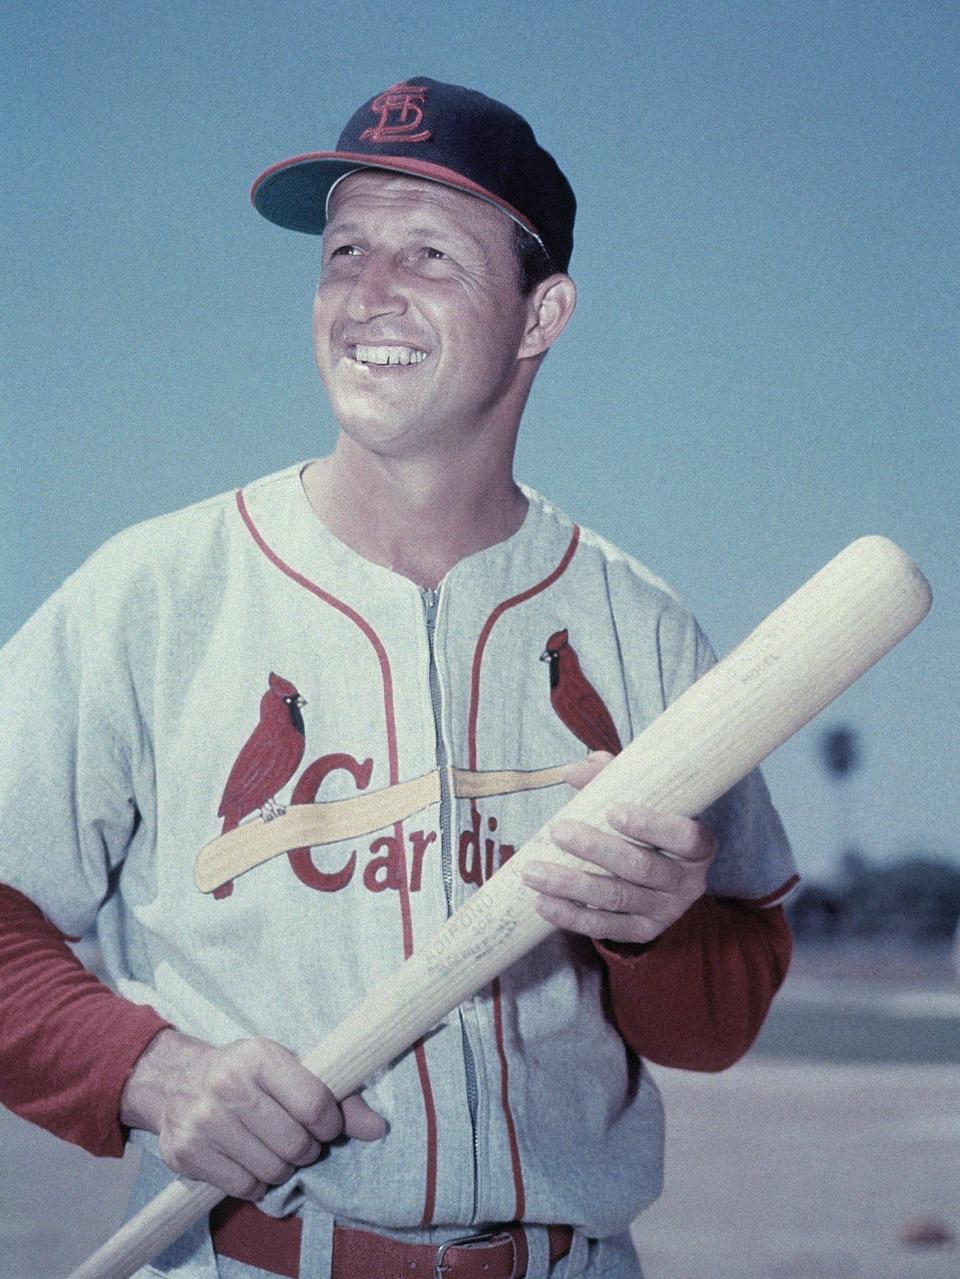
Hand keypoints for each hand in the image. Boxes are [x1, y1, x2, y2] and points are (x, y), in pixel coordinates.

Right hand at [120, 1029, 385, 1199]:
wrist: (177, 1080)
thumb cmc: (246, 1073)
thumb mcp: (289, 1068)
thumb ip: (336, 1097)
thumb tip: (378, 1129)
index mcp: (259, 1056)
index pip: (316, 1105)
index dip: (331, 1125)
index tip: (326, 1126)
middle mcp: (228, 1086)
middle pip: (295, 1144)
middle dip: (306, 1149)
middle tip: (298, 1140)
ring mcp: (203, 1121)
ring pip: (272, 1170)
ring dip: (282, 1167)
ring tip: (273, 1148)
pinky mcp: (186, 1153)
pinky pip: (244, 1188)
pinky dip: (256, 1182)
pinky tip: (250, 1160)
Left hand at [520, 751, 717, 944]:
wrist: (660, 869)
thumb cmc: (647, 825)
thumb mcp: (640, 797)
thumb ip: (611, 779)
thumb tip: (572, 771)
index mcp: (699, 846)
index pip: (684, 837)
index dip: (651, 826)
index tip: (612, 811)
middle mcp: (689, 882)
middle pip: (641, 868)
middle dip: (595, 849)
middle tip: (558, 831)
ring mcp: (667, 911)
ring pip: (617, 898)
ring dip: (572, 885)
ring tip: (533, 872)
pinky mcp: (644, 931)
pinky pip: (605, 927)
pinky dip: (572, 916)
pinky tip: (543, 903)